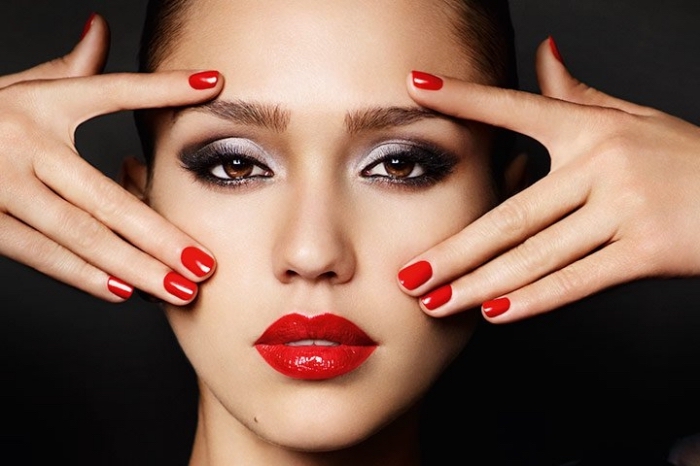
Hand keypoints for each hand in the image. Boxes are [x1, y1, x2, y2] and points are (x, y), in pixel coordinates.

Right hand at [0, 14, 223, 304]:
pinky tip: (125, 291)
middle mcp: (21, 144)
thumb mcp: (21, 89)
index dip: (161, 88)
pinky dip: (83, 275)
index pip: (111, 92)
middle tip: (204, 263)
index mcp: (38, 105)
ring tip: (178, 288)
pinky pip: (41, 254)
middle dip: (160, 236)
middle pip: (104, 197)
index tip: (211, 85)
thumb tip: (101, 25)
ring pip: (78, 235)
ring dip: (133, 267)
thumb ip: (68, 69)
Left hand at [398, 37, 699, 322]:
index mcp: (592, 127)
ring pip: (534, 254)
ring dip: (479, 285)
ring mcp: (624, 207)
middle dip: (454, 250)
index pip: (516, 109)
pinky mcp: (647, 250)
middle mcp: (602, 162)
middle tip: (407, 273)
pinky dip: (534, 299)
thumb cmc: (686, 158)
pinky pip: (578, 280)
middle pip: (510, 214)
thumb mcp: (633, 118)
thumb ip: (579, 93)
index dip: (465, 98)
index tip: (415, 87)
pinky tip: (496, 313)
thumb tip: (545, 50)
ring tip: (435, 303)